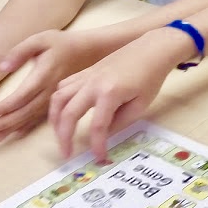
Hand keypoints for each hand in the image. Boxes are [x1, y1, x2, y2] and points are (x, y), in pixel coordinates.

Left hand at [0, 30, 103, 140]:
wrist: (91, 51)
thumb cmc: (62, 43)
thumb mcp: (40, 39)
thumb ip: (20, 52)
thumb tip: (2, 68)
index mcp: (43, 75)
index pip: (21, 96)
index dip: (4, 107)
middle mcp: (49, 91)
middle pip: (25, 111)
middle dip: (4, 123)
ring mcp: (54, 98)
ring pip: (32, 117)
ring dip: (13, 128)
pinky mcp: (57, 101)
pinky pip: (41, 118)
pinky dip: (27, 127)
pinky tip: (16, 134)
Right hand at [48, 33, 173, 160]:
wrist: (152, 49)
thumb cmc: (151, 76)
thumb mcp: (141, 104)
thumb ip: (120, 121)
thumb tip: (103, 134)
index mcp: (110, 93)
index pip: (98, 127)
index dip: (97, 146)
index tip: (98, 158)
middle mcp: (93, 84)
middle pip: (68, 113)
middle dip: (64, 137)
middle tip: (67, 153)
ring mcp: (87, 76)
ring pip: (58, 98)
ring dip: (55, 119)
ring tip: (60, 134)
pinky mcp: (85, 72)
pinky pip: (64, 86)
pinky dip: (58, 101)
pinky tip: (63, 112)